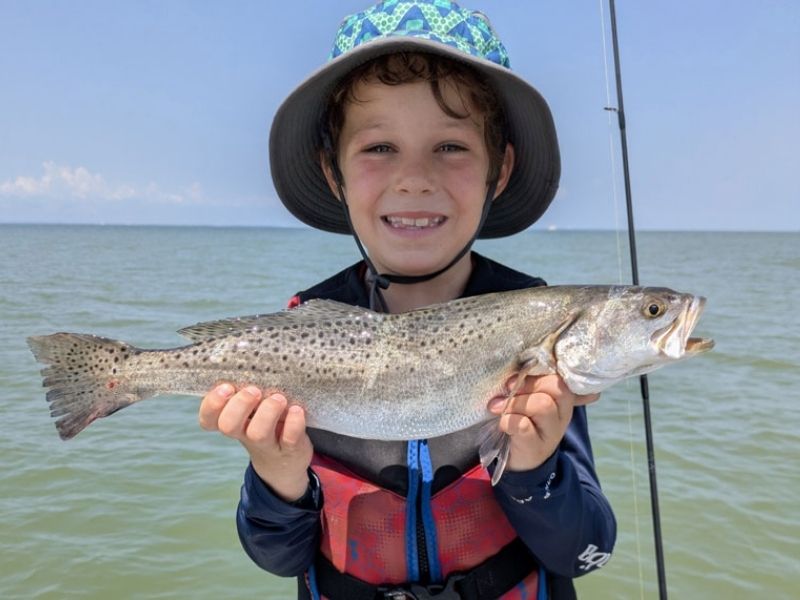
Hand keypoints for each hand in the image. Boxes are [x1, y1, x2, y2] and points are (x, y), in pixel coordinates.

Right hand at [199, 383, 313, 501]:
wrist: (285, 460)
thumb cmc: (267, 421)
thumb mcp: (253, 408)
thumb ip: (247, 389)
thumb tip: (253, 359)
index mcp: (232, 421)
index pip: (208, 419)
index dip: (212, 404)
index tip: (226, 387)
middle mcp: (245, 434)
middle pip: (228, 425)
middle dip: (239, 405)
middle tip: (254, 391)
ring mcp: (267, 444)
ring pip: (258, 433)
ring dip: (267, 412)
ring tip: (278, 399)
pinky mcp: (290, 448)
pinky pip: (289, 438)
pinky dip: (293, 423)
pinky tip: (296, 410)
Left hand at [488, 374, 598, 471]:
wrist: (521, 459)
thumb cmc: (522, 420)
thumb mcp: (528, 398)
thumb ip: (530, 381)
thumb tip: (521, 359)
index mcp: (561, 397)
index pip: (561, 375)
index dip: (538, 370)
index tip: (518, 373)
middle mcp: (562, 413)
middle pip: (556, 387)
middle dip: (527, 384)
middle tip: (507, 389)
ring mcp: (552, 431)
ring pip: (542, 405)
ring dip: (515, 403)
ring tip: (498, 408)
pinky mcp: (536, 446)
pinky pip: (524, 426)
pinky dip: (509, 421)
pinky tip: (503, 424)